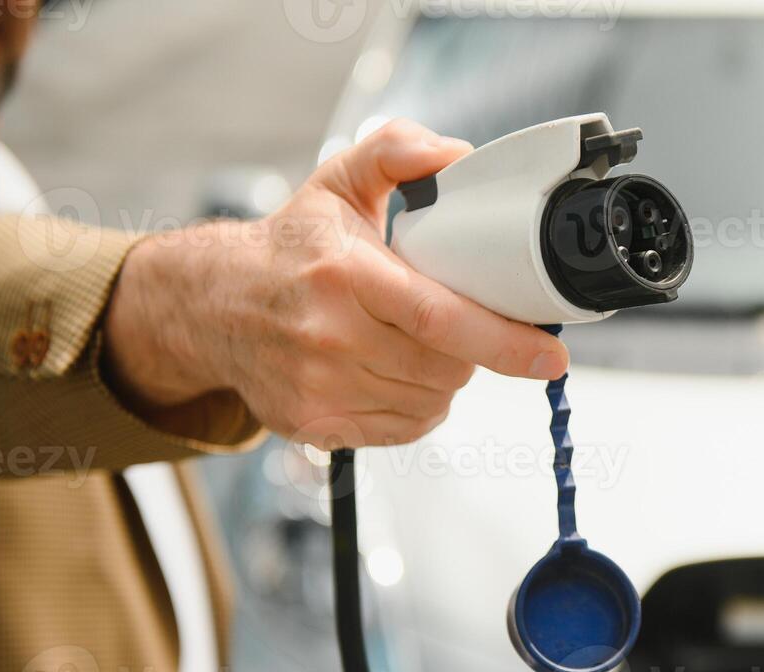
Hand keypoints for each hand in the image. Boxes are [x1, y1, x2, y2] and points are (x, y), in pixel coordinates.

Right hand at [102, 119, 569, 446]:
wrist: (214, 303)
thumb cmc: (291, 248)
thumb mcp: (340, 182)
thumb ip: (398, 152)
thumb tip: (457, 156)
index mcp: (342, 274)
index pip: (439, 319)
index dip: (503, 342)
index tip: (549, 355)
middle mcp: (326, 337)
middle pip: (445, 367)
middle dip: (470, 349)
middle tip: (455, 321)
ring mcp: (317, 388)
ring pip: (431, 401)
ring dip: (445, 377)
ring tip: (417, 343)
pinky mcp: (314, 426)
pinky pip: (404, 428)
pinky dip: (419, 406)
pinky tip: (398, 373)